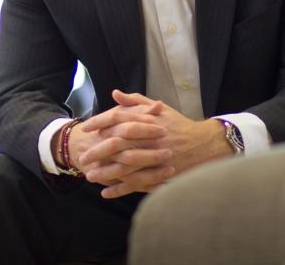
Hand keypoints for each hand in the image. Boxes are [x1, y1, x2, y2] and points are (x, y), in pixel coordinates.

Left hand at [78, 90, 229, 197]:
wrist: (203, 144)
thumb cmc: (177, 124)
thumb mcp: (157, 108)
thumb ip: (134, 101)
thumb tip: (114, 93)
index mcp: (144, 120)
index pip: (116, 118)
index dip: (98, 122)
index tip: (85, 128)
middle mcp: (147, 138)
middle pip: (116, 144)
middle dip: (97, 151)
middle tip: (83, 157)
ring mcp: (153, 157)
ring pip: (124, 167)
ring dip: (105, 173)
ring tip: (90, 176)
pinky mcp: (158, 174)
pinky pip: (136, 183)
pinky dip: (120, 189)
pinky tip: (106, 192)